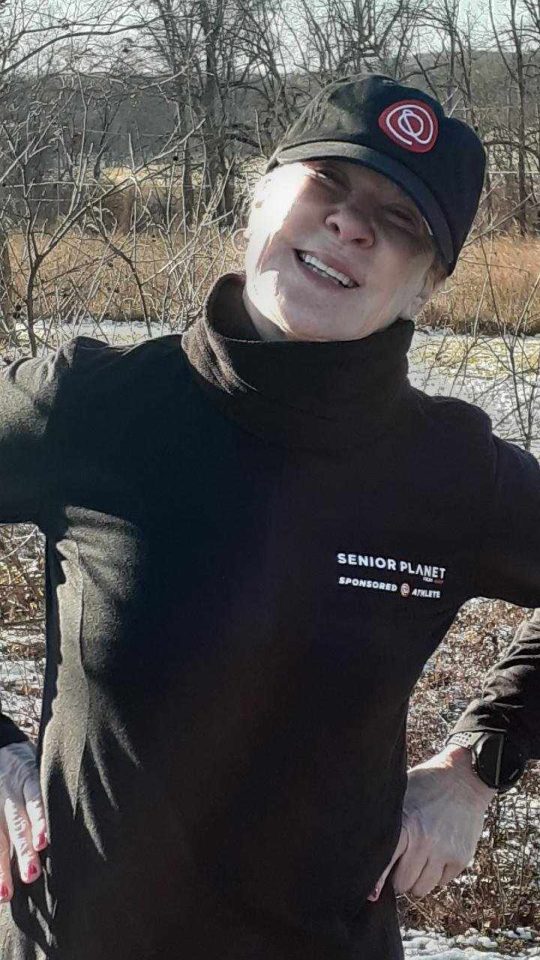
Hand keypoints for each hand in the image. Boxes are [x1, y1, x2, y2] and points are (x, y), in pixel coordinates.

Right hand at [0, 741, 47, 901]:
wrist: (1, 750)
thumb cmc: (33, 766)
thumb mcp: (46, 766)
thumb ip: (60, 787)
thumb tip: (96, 806)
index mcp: (29, 778)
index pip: (35, 798)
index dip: (39, 820)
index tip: (44, 842)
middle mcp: (10, 793)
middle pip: (16, 824)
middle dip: (24, 850)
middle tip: (33, 874)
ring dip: (0, 868)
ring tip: (5, 894)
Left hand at [367, 745, 496, 901]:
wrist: (464, 778)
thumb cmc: (425, 786)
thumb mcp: (400, 798)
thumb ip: (388, 826)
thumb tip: (368, 857)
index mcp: (405, 826)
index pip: (384, 865)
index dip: (376, 882)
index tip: (370, 894)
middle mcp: (425, 842)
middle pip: (403, 884)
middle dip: (400, 876)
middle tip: (401, 860)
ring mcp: (445, 851)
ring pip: (422, 888)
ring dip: (418, 879)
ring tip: (418, 858)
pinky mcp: (461, 858)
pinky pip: (442, 882)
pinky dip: (437, 874)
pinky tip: (436, 853)